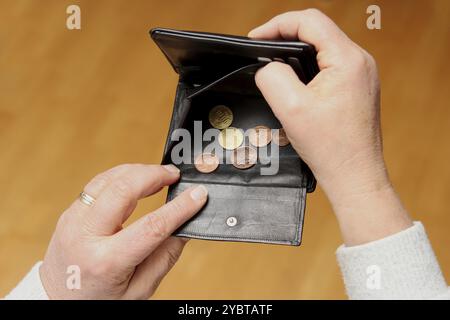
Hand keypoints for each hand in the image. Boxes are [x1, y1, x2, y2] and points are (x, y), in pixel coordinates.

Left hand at [39, 164, 207, 298]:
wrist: (57, 301)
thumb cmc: (98, 301)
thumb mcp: (138, 290)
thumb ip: (165, 257)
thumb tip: (185, 225)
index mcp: (106, 262)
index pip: (151, 226)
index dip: (179, 207)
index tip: (198, 195)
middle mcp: (85, 235)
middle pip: (123, 189)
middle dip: (154, 175)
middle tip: (175, 175)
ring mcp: (73, 220)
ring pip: (108, 179)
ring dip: (138, 171)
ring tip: (160, 175)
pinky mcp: (70, 212)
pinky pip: (98, 184)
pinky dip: (122, 176)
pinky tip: (137, 179)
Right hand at [250, 9, 411, 244]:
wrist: (355, 176)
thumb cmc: (331, 148)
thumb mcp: (291, 109)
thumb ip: (273, 77)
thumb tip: (267, 66)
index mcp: (348, 60)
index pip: (309, 21)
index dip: (277, 24)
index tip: (255, 38)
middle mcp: (360, 62)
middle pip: (317, 31)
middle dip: (285, 36)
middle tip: (260, 49)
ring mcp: (361, 75)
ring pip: (323, 48)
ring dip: (296, 52)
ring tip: (273, 62)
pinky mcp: (357, 87)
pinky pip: (329, 65)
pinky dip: (308, 67)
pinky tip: (294, 80)